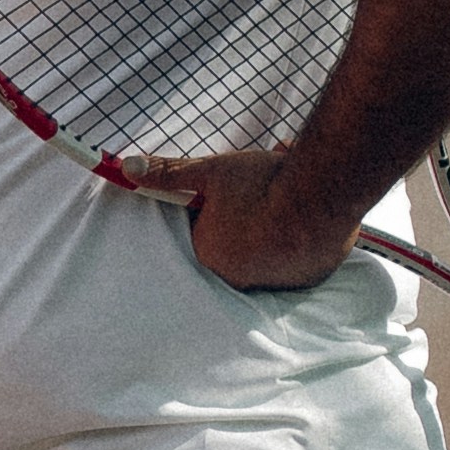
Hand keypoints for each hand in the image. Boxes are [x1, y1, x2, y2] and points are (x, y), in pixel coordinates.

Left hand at [124, 150, 359, 292]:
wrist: (324, 191)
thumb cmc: (262, 184)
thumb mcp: (210, 171)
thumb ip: (169, 173)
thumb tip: (125, 168)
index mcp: (210, 257)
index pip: (205, 233)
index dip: (215, 208)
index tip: (229, 193)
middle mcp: (239, 278)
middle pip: (236, 243)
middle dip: (245, 217)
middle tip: (260, 192)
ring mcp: (276, 281)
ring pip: (268, 252)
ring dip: (272, 228)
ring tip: (284, 198)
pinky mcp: (307, 279)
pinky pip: (296, 261)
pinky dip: (298, 242)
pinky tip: (304, 218)